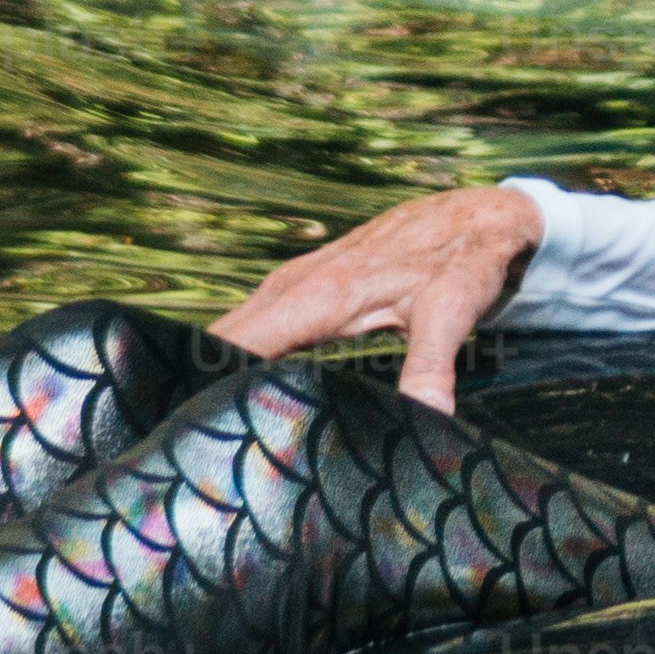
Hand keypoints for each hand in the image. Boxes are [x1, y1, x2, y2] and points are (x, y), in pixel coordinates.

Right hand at [215, 181, 548, 410]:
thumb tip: (427, 420)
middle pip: (219, 338)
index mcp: (316, 296)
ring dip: (210, 367)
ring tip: (191, 423)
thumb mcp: (452, 314)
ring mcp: (294, 282)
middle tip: (178, 439)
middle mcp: (293, 285)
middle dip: (194, 384)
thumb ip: (430, 367)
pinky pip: (254, 321)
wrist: (476, 214)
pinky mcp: (303, 285)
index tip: (183, 427)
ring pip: (233, 328)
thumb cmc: (461, 260)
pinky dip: (236, 351)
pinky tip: (231, 387)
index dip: (204, 383)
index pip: (234, 343)